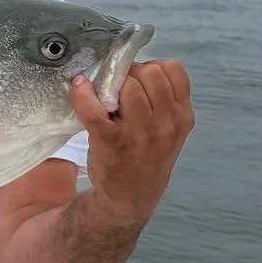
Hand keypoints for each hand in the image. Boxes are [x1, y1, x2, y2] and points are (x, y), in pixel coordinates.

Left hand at [70, 60, 194, 231]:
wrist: (130, 196)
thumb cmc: (147, 155)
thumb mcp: (170, 129)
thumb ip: (163, 100)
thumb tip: (133, 66)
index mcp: (182, 116)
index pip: (173, 70)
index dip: (153, 67)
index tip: (141, 80)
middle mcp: (166, 123)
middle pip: (150, 72)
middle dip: (132, 73)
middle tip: (120, 88)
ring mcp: (138, 132)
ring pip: (127, 84)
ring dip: (113, 84)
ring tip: (107, 97)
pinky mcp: (110, 140)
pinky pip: (94, 107)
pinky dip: (82, 94)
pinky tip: (79, 88)